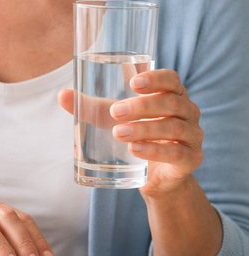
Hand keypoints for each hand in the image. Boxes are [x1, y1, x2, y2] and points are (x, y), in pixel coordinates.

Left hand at [58, 68, 203, 196]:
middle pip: (171, 103)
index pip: (172, 79)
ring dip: (145, 129)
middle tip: (115, 112)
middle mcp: (188, 113)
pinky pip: (177, 153)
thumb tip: (62, 96)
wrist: (156, 176)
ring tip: (119, 133)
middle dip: (142, 106)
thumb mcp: (115, 119)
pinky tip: (136, 150)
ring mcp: (193, 136)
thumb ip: (92, 107)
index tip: (133, 84)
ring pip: (173, 128)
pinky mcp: (191, 160)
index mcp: (173, 95)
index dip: (156, 79)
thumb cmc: (138, 135)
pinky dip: (155, 151)